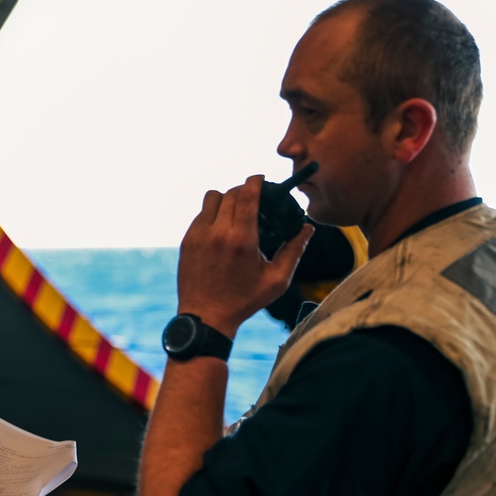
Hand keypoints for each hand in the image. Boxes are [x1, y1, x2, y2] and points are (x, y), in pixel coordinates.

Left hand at [177, 175, 312, 336]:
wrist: (206, 317)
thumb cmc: (244, 300)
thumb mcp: (276, 280)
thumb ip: (294, 251)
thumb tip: (307, 228)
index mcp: (242, 239)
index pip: (247, 195)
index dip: (255, 181)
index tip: (261, 179)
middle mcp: (218, 232)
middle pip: (230, 193)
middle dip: (243, 191)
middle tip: (253, 199)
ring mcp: (199, 235)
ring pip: (211, 198)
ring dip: (225, 199)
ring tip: (235, 212)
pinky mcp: (187, 241)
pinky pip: (200, 215)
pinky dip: (212, 215)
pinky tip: (221, 228)